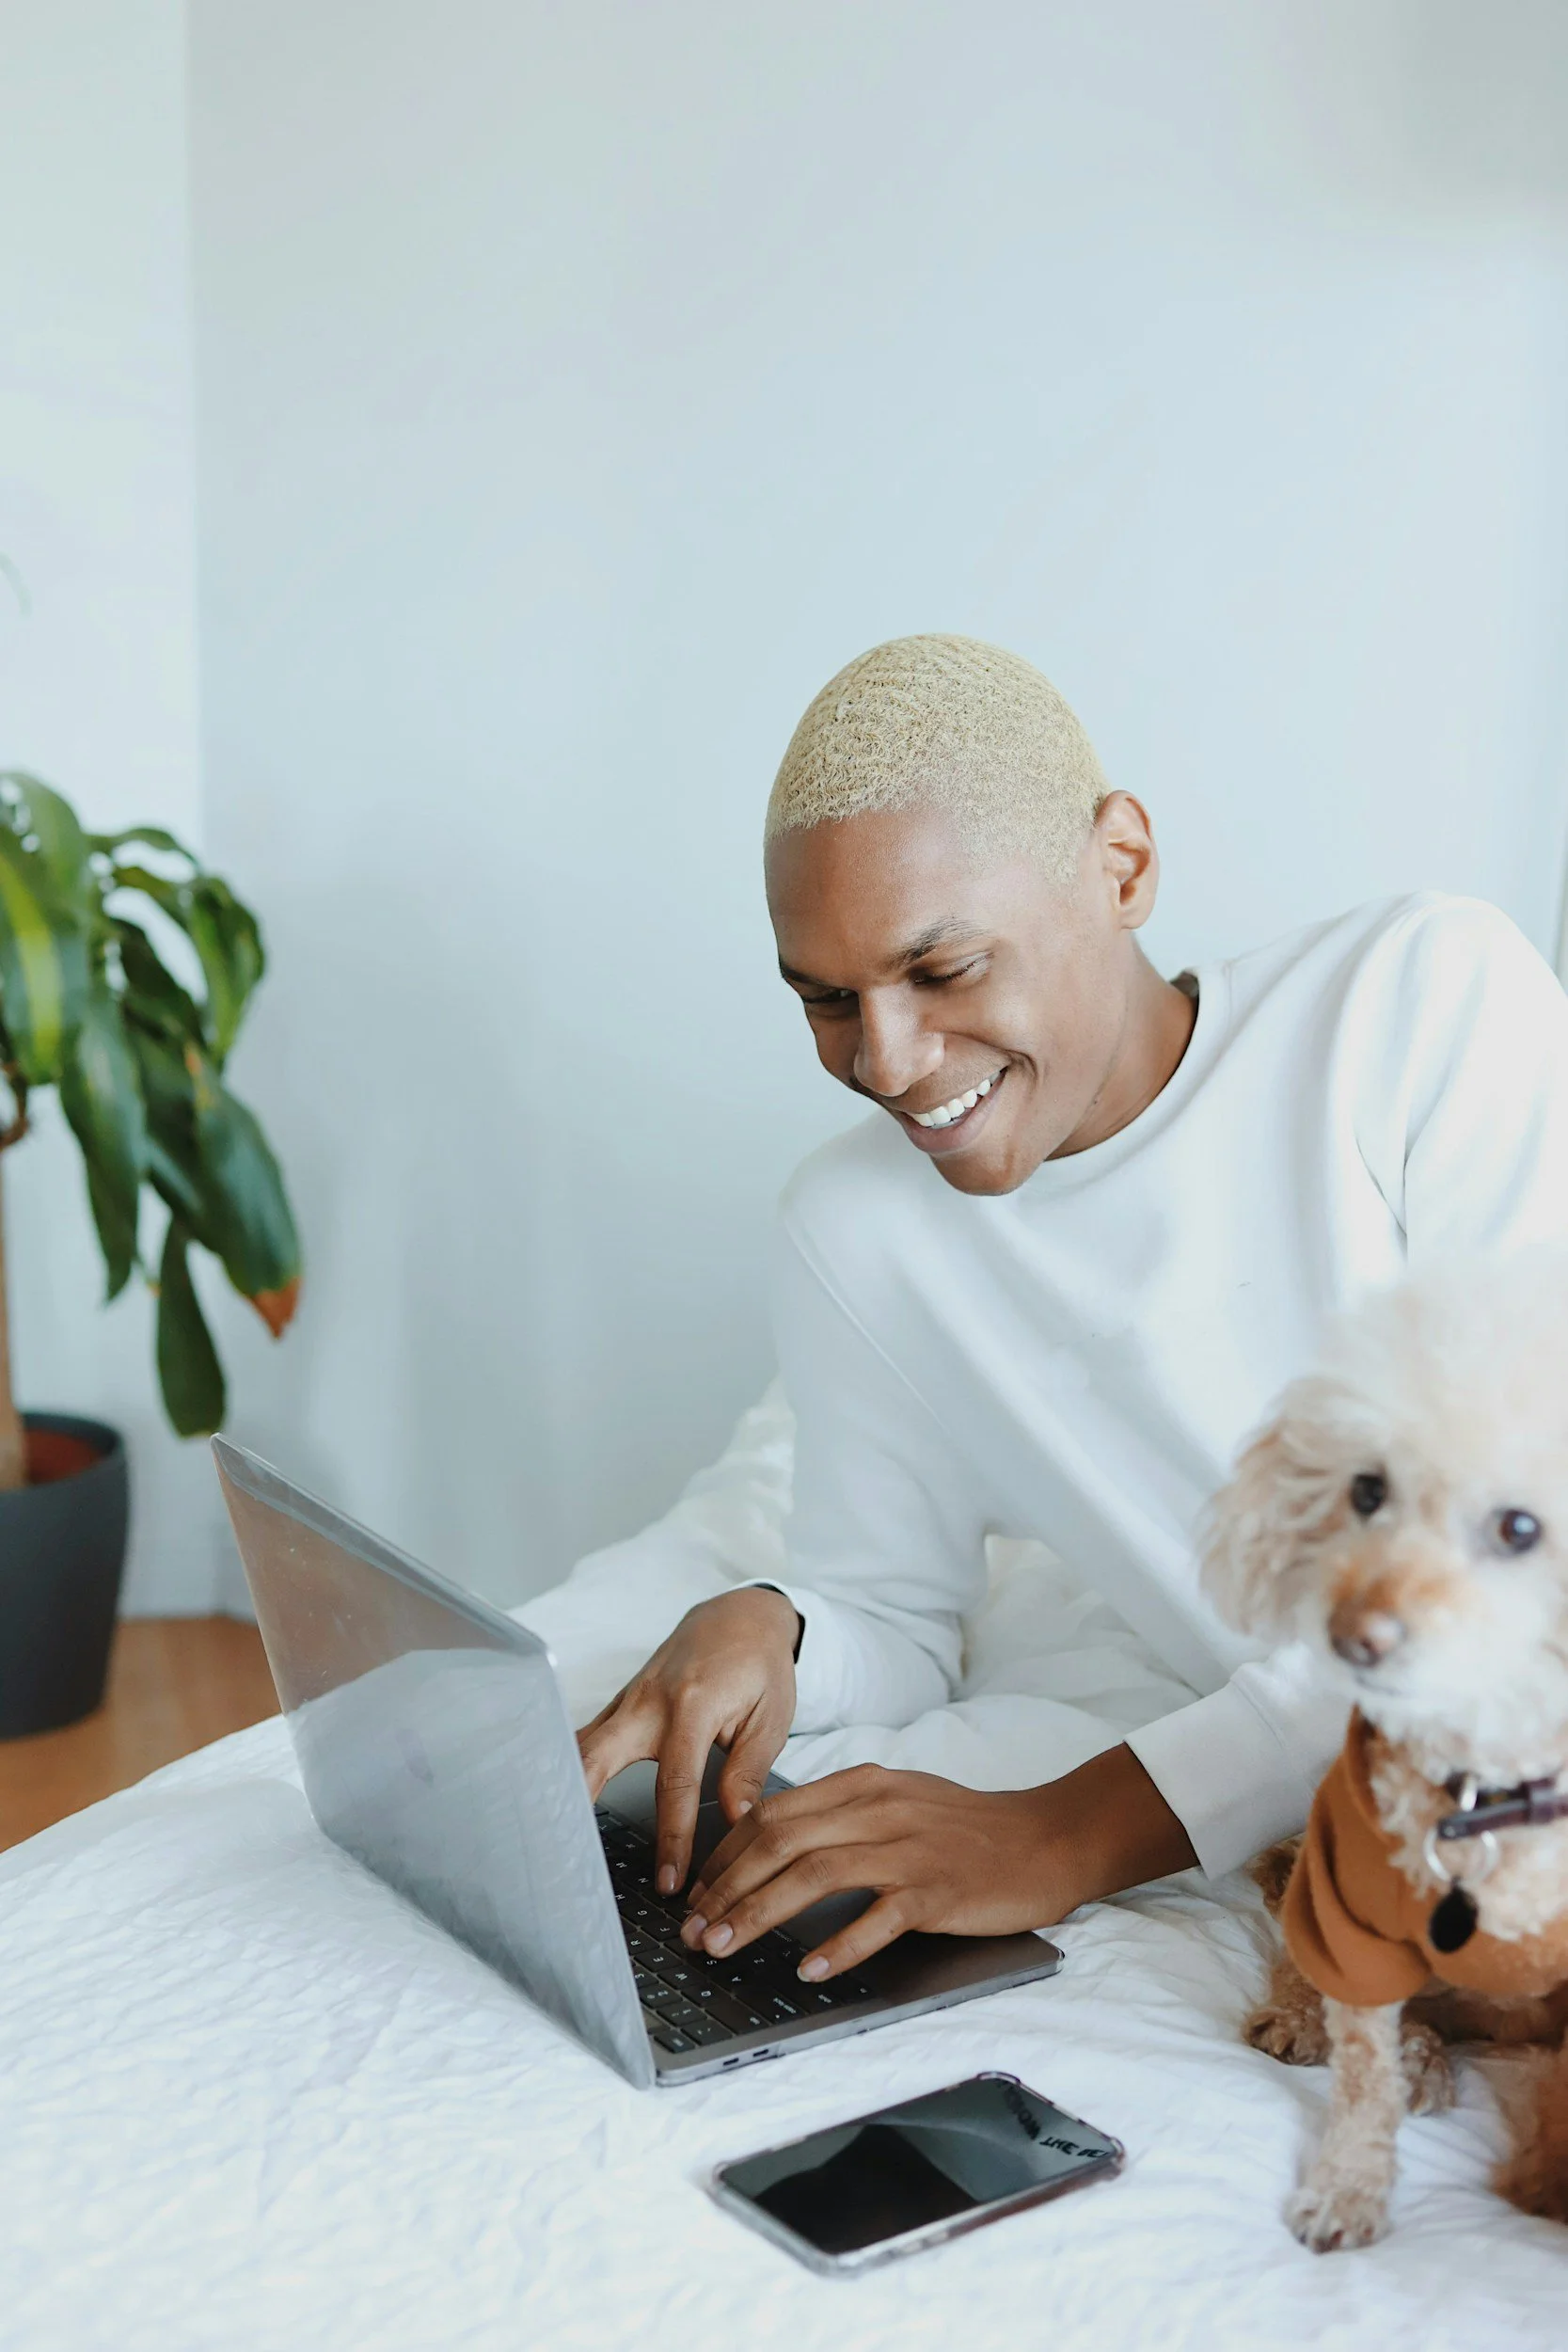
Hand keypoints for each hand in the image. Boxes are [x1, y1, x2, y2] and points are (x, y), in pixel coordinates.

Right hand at [576, 1586, 800, 1895]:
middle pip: (596, 1756)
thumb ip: (749, 1771)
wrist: (740, 1614)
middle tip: (570, 1858)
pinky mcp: (620, 1704)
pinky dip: (571, 1770)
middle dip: (580, 1805)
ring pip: (581, 1746)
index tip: (669, 1881)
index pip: (674, 1784)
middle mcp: (648, 1701)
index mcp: (691, 1706)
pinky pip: (587, 1739)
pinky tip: (559, 1803)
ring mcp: (628, 1699)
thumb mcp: (771, 1717)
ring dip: (564, 1788)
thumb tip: (737, 1823)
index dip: (671, 1837)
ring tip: (549, 1838)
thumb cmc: (759, 1666)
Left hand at [680, 1744, 1196, 1979]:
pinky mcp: (937, 1890)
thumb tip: (774, 1846)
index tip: (697, 1892)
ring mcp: (908, 1849)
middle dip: (725, 1888)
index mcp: (862, 1784)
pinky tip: (810, 1968)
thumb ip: (842, 1815)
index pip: (772, 1813)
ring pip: (813, 1875)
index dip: (725, 1854)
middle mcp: (878, 1809)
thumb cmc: (967, 1827)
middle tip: (693, 1929)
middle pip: (780, 1842)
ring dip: (759, 1914)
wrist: (1046, 1837)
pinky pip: (878, 1917)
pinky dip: (840, 1944)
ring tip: (724, 1947)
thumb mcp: (898, 1800)